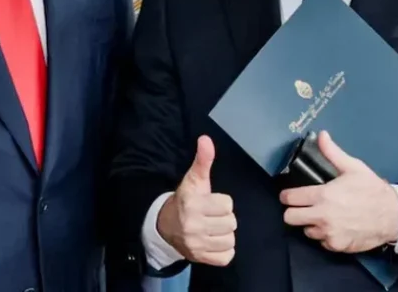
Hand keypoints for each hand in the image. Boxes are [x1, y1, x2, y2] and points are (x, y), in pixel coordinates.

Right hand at [156, 136, 236, 265]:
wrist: (165, 225)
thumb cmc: (186, 200)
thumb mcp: (194, 180)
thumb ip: (203, 160)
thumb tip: (206, 138)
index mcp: (193, 204)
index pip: (227, 205)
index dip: (222, 202)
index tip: (211, 202)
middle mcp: (193, 225)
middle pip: (231, 222)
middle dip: (224, 218)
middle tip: (212, 216)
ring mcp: (196, 244)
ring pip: (230, 239)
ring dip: (224, 234)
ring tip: (213, 228)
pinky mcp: (200, 258)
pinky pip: (227, 256)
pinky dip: (223, 250)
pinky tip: (214, 241)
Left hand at [280, 131, 397, 253]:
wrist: (394, 216)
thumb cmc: (372, 190)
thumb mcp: (353, 167)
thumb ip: (333, 153)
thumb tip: (321, 135)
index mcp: (323, 195)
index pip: (290, 199)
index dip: (287, 196)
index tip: (289, 195)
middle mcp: (322, 216)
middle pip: (290, 218)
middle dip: (293, 211)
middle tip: (302, 207)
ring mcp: (329, 233)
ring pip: (305, 231)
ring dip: (310, 224)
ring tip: (321, 217)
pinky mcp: (337, 246)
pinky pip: (321, 242)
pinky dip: (325, 236)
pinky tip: (334, 227)